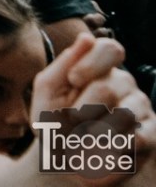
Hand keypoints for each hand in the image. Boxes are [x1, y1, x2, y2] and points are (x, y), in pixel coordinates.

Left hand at [32, 34, 155, 183]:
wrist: (62, 157)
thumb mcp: (49, 90)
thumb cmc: (53, 118)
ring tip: (79, 140)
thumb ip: (65, 63)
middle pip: (109, 87)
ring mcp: (140, 108)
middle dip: (82, 108)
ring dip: (94, 131)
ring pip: (125, 113)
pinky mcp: (151, 135)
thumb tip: (86, 37)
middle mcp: (124, 83)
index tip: (73, 81)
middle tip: (69, 122)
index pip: (110, 49)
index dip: (91, 63)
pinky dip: (114, 146)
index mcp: (100, 68)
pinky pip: (140, 137)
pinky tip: (101, 149)